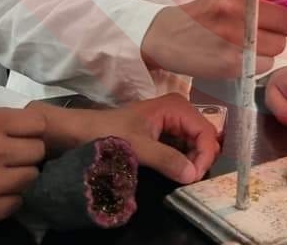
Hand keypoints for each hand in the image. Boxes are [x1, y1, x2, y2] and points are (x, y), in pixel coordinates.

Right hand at [0, 107, 46, 235]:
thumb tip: (23, 127)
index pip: (38, 124)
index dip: (32, 132)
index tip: (24, 138)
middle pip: (38, 152)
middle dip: (27, 155)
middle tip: (11, 160)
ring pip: (30, 178)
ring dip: (18, 178)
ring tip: (0, 179)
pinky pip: (16, 204)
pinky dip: (7, 201)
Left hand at [30, 93, 219, 183]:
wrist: (80, 131)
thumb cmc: (108, 133)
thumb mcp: (138, 147)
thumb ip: (166, 159)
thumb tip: (192, 175)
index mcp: (176, 106)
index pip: (206, 131)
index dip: (205, 155)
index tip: (194, 177)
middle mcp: (179, 110)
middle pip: (204, 137)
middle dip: (200, 159)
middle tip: (189, 180)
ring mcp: (172, 122)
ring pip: (195, 144)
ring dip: (192, 162)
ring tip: (182, 178)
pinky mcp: (165, 133)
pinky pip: (183, 148)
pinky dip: (183, 161)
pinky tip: (176, 171)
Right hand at [142, 0, 286, 78]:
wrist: (171, 36)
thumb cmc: (206, 11)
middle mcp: (234, 5)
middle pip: (285, 19)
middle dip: (280, 24)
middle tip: (262, 26)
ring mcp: (234, 35)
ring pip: (280, 43)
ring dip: (271, 45)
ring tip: (250, 41)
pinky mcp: (233, 61)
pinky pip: (267, 62)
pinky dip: (260, 61)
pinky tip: (242, 54)